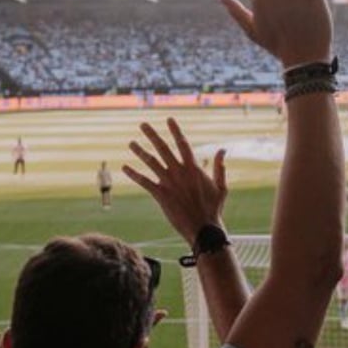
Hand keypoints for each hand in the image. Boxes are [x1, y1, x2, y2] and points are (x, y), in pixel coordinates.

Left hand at [124, 118, 226, 245]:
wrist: (203, 229)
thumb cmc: (213, 209)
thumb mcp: (221, 186)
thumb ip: (219, 167)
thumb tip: (222, 150)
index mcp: (193, 168)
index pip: (182, 144)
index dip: (175, 130)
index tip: (169, 119)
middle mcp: (179, 172)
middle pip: (163, 148)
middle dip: (152, 135)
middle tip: (143, 124)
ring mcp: (169, 183)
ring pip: (151, 163)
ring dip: (140, 151)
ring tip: (131, 143)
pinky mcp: (161, 195)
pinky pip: (144, 182)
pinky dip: (134, 174)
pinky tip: (125, 167)